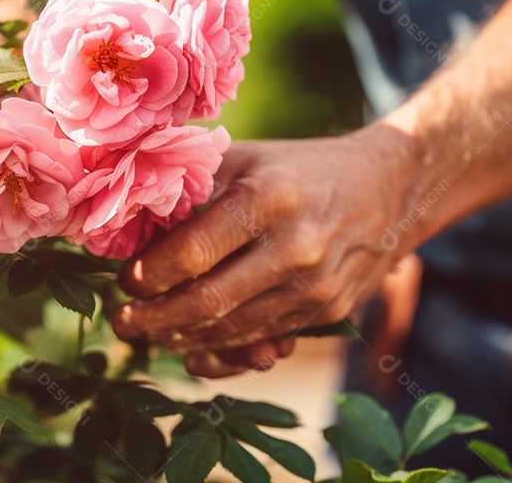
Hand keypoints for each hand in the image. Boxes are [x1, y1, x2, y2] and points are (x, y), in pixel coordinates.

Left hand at [112, 124, 418, 365]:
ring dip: (183, 340)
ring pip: (233, 331)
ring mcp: (316, 285)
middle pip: (208, 302)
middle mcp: (296, 246)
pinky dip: (224, 353)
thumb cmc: (298, 168)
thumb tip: (129, 222)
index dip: (150, 274)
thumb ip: (190, 186)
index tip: (125, 280)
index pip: (193, 252)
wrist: (388, 186)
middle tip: (123, 322)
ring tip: (150, 334)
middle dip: (155, 320)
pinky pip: (266, 343)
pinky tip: (192, 352)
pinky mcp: (330, 312)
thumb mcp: (245, 157)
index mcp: (268, 198)